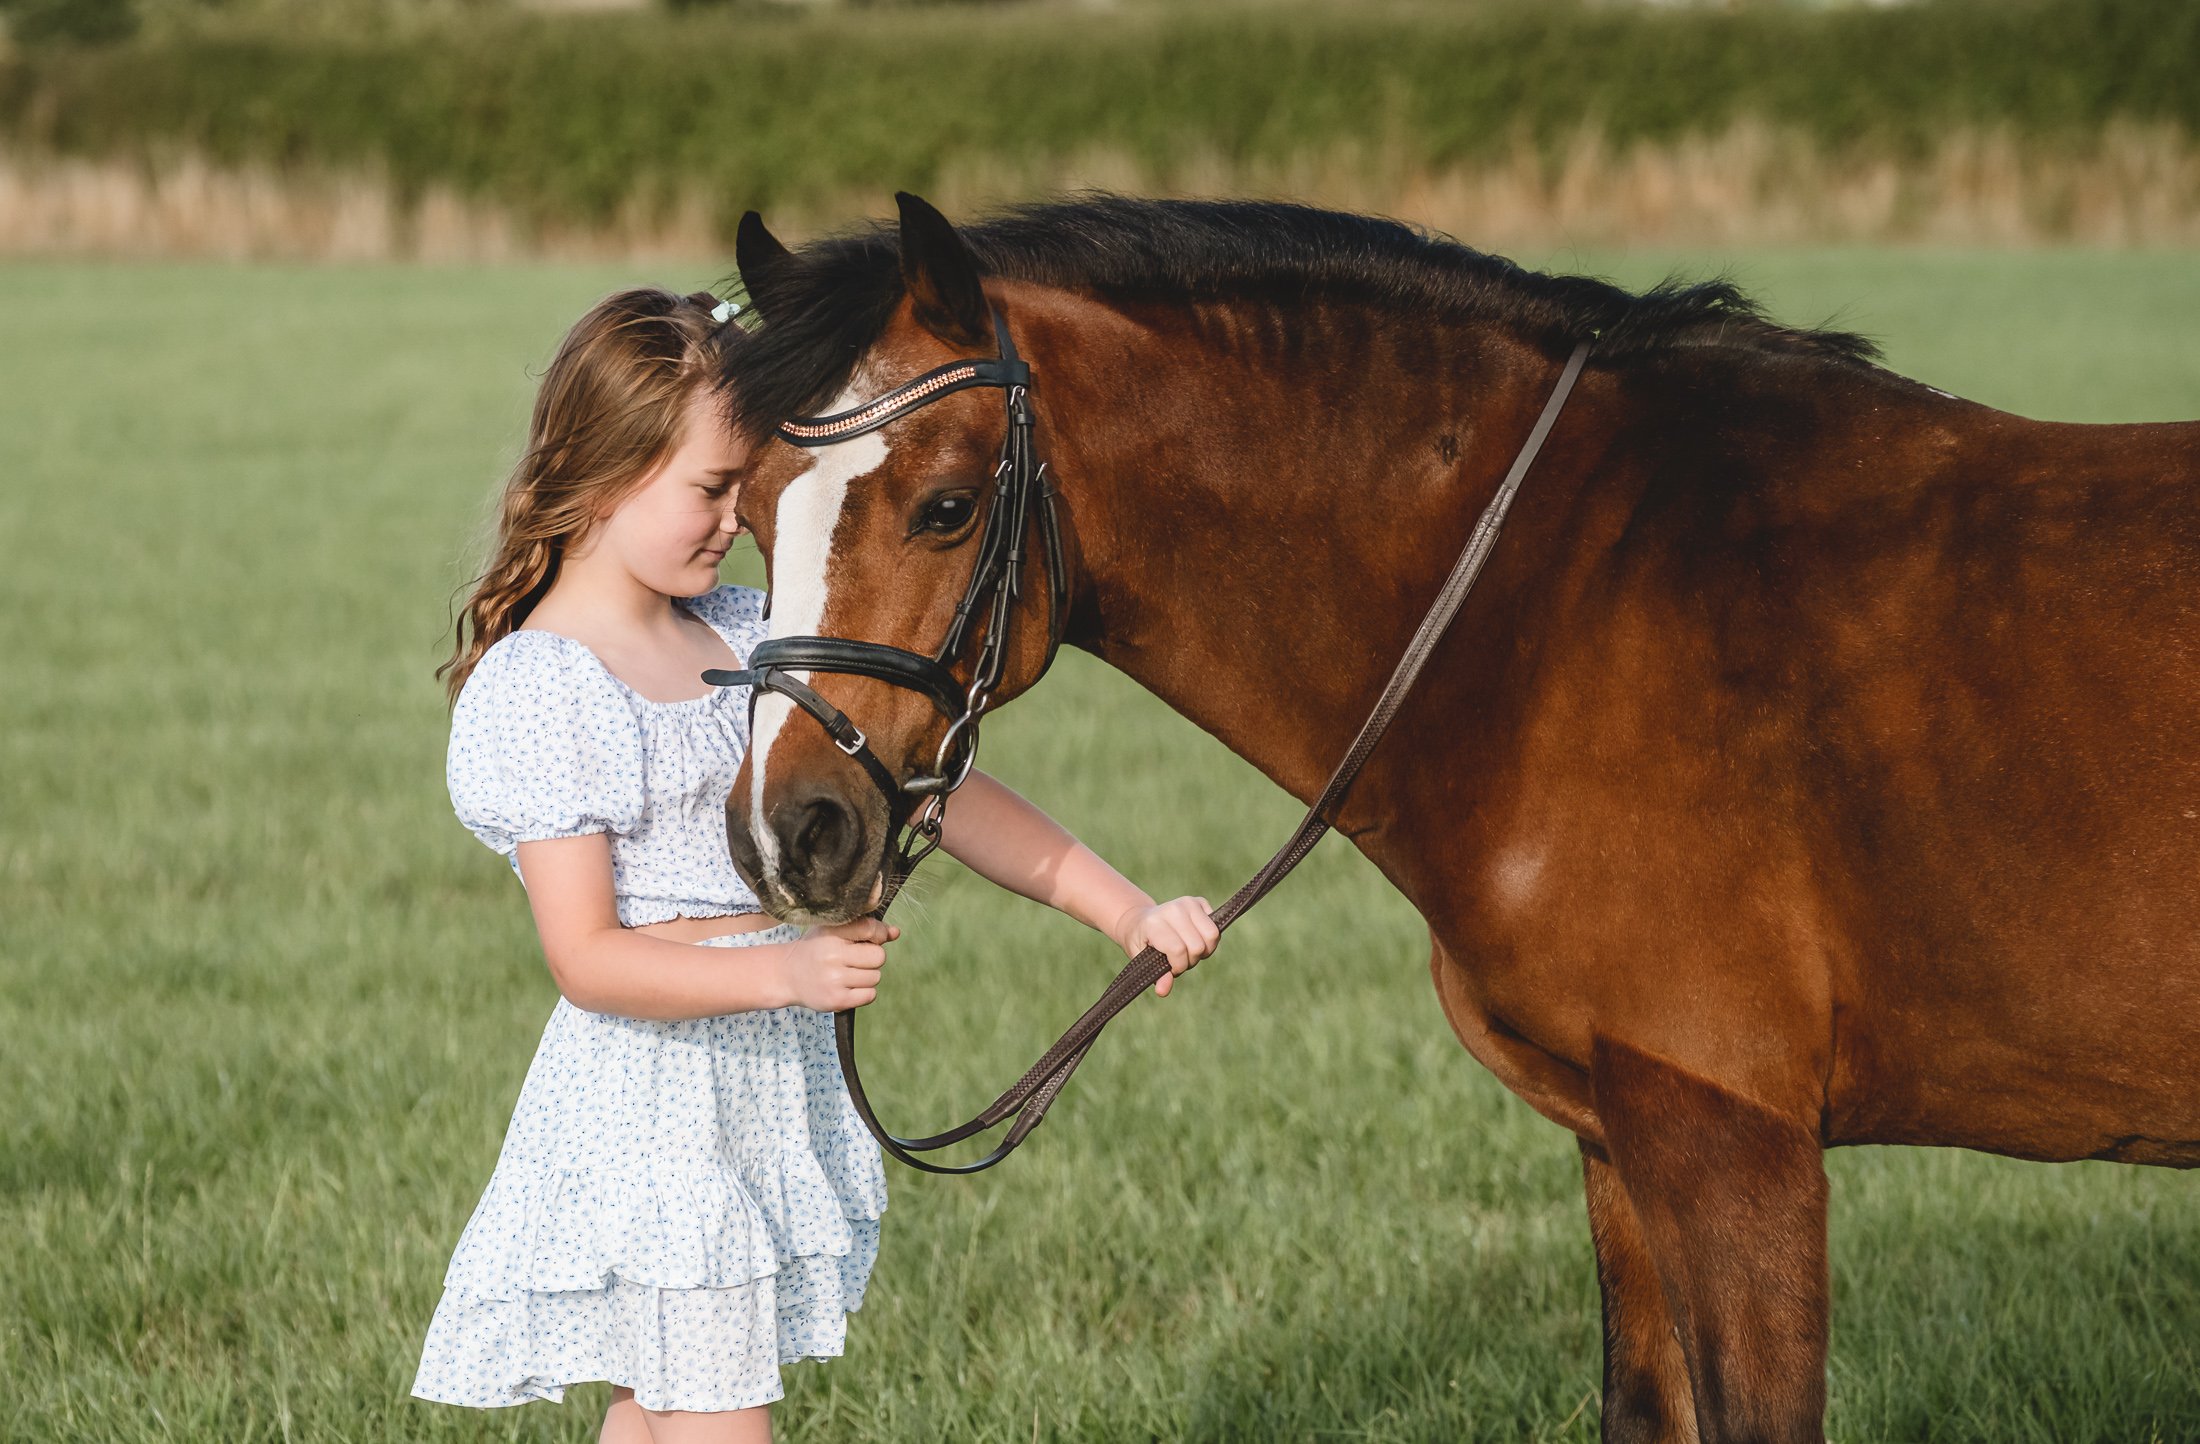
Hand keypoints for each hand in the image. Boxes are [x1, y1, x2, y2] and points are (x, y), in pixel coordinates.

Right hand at [780, 918, 897, 1010]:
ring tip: (847, 973)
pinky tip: (848, 987)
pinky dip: (864, 992)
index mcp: (831, 933)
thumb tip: (895, 932)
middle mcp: (832, 955)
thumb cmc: (817, 949)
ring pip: (875, 977)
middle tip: (854, 960)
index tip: (868, 939)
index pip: (870, 928)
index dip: (877, 934)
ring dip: (867, 976)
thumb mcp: (835, 931)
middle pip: (879, 957)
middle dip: (872, 958)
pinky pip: (870, 995)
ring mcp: (834, 979)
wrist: (787, 975)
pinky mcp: (836, 1000)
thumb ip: (866, 929)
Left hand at [1110, 896, 1217, 997]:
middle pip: (1198, 946)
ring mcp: (1188, 902)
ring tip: (1188, 950)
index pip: (1178, 950)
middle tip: (1178, 958)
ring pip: (1212, 936)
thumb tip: (1163, 991)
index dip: (1178, 965)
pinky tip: (1195, 938)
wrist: (1139, 920)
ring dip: (1204, 950)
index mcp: (1155, 923)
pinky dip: (1209, 940)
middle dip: (1190, 960)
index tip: (1170, 967)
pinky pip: (1216, 928)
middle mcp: (1173, 909)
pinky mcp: (1199, 901)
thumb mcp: (1142, 960)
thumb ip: (1156, 975)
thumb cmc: (1141, 942)